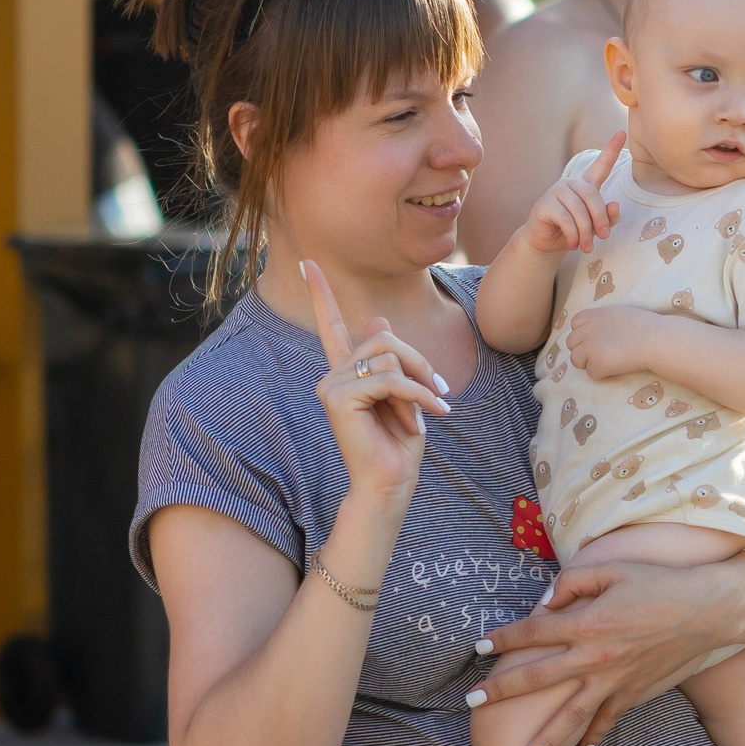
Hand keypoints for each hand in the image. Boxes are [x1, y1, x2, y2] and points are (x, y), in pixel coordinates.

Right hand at [301, 259, 449, 502]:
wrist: (390, 483)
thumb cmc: (399, 443)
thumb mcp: (404, 393)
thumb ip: (391, 360)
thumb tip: (378, 320)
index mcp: (345, 372)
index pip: (332, 326)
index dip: (321, 293)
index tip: (307, 262)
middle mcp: (332, 375)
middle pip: (383, 339)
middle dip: (418, 364)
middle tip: (437, 396)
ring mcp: (330, 385)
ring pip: (389, 356)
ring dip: (419, 384)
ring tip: (427, 413)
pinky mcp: (338, 398)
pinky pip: (390, 379)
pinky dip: (417, 396)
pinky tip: (430, 417)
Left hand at [472, 558, 740, 745]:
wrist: (707, 611)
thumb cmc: (658, 582)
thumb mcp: (610, 569)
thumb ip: (571, 582)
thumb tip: (543, 602)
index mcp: (585, 622)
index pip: (531, 632)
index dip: (502, 638)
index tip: (479, 647)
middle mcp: (594, 657)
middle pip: (537, 679)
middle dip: (501, 693)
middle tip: (472, 705)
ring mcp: (614, 680)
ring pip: (569, 717)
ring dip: (543, 742)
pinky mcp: (634, 693)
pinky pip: (607, 721)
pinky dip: (592, 739)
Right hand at [522, 132, 623, 254]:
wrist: (545, 244)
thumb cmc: (573, 232)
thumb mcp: (594, 227)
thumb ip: (608, 217)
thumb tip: (615, 205)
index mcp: (586, 186)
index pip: (601, 166)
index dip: (611, 150)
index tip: (622, 132)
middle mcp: (571, 184)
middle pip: (592, 196)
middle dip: (600, 219)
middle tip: (604, 237)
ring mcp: (556, 192)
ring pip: (579, 210)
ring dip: (586, 232)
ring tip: (586, 247)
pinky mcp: (544, 204)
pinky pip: (565, 219)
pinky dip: (572, 235)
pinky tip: (572, 243)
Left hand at [564, 303, 661, 381]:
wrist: (655, 339)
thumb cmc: (645, 325)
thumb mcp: (619, 313)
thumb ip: (604, 320)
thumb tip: (599, 331)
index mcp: (594, 315)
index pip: (574, 324)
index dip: (583, 333)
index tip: (595, 338)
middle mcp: (587, 330)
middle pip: (571, 343)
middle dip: (583, 349)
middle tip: (601, 353)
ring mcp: (590, 348)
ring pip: (576, 360)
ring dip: (589, 362)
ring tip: (607, 362)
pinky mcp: (597, 364)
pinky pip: (591, 373)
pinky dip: (602, 373)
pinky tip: (616, 368)